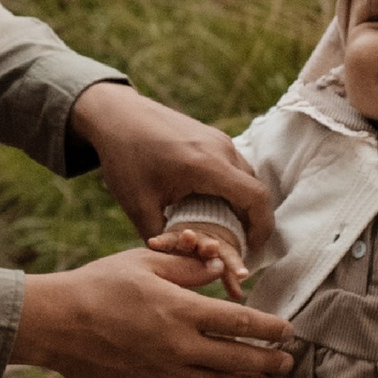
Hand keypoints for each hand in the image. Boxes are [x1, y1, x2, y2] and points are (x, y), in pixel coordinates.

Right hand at [15, 246, 294, 377]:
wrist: (55, 324)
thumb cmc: (98, 285)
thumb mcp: (143, 261)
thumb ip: (186, 266)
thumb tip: (220, 267)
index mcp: (181, 310)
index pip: (241, 323)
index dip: (270, 328)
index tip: (287, 329)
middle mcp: (178, 346)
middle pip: (238, 359)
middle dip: (269, 360)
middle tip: (288, 361)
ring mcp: (164, 373)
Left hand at [70, 82, 274, 252]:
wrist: (116, 114)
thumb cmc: (125, 158)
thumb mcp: (138, 205)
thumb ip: (161, 237)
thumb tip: (181, 263)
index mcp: (207, 166)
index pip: (256, 198)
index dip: (261, 229)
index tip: (249, 250)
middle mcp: (221, 149)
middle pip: (255, 190)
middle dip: (252, 222)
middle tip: (235, 246)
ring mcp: (219, 139)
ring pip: (246, 177)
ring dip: (242, 204)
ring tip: (223, 228)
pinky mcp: (213, 136)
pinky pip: (234, 166)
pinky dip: (232, 189)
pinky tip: (210, 204)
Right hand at [149, 219, 249, 299]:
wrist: (194, 230)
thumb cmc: (212, 257)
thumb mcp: (223, 265)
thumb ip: (230, 279)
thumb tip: (239, 296)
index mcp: (221, 250)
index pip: (230, 258)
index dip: (236, 267)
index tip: (242, 274)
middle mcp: (204, 242)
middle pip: (207, 246)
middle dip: (209, 247)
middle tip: (212, 246)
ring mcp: (187, 239)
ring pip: (187, 240)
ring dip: (188, 240)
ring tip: (187, 236)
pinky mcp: (170, 239)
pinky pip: (166, 240)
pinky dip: (161, 242)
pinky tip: (153, 243)